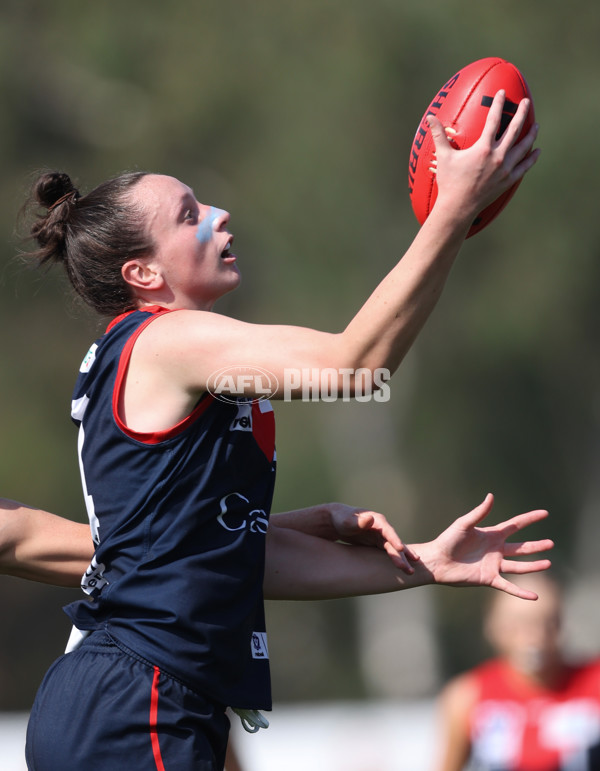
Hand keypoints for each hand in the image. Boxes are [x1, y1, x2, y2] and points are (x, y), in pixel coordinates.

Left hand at [328, 502, 418, 573]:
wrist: (337, 521)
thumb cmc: (342, 519)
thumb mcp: (347, 521)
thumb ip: (357, 522)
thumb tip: (370, 519)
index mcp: (377, 520)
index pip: (388, 531)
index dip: (394, 539)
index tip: (400, 548)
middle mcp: (382, 529)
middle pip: (393, 543)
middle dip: (401, 555)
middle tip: (408, 568)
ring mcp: (381, 537)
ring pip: (393, 550)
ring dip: (402, 560)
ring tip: (410, 572)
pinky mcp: (377, 544)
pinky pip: (389, 553)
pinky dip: (396, 560)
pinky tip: (403, 568)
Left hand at [414, 493, 552, 598]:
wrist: (437, 560)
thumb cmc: (447, 540)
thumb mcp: (464, 524)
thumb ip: (480, 512)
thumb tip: (491, 496)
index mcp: (492, 535)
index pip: (516, 525)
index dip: (530, 518)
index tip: (545, 513)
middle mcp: (496, 550)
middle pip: (521, 547)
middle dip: (536, 546)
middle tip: (551, 543)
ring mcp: (494, 565)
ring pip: (519, 566)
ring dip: (533, 566)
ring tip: (548, 563)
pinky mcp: (489, 579)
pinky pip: (508, 586)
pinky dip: (521, 592)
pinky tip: (534, 597)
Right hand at [428, 90, 539, 222]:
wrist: (458, 207)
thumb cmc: (450, 182)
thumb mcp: (444, 157)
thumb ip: (439, 135)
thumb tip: (430, 117)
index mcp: (483, 148)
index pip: (493, 120)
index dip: (497, 104)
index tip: (501, 92)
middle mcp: (498, 156)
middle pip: (514, 129)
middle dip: (521, 113)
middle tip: (525, 102)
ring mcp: (505, 169)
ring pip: (524, 147)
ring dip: (531, 134)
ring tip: (536, 126)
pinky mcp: (508, 180)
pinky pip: (524, 167)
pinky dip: (531, 158)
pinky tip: (536, 151)